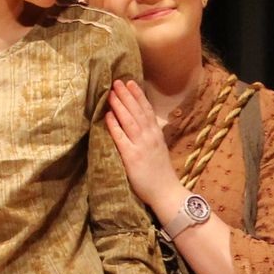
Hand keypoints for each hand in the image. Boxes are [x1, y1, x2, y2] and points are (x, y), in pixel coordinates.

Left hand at [102, 80, 180, 210]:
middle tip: (117, 81)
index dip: (138, 95)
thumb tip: (141, 123)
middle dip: (126, 95)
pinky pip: (121, 137)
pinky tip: (107, 115)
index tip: (130, 82)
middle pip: (137, 111)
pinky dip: (114, 125)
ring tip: (111, 93)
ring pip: (129, 120)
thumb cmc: (160, 172)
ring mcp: (141, 146)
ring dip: (119, 105)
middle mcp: (150, 137)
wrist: (166, 192)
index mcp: (156, 134)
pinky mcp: (131, 157)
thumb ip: (151, 136)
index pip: (147, 110)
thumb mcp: (159, 149)